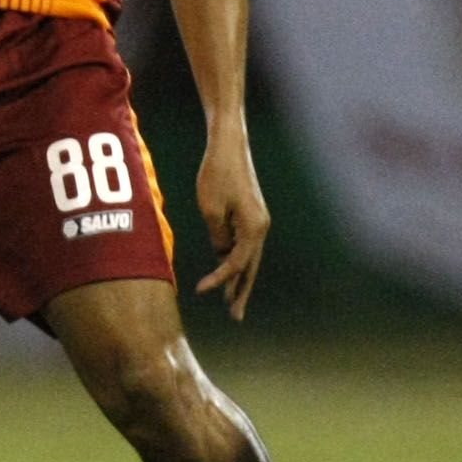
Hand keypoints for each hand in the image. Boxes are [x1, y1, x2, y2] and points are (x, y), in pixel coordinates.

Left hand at [192, 133, 270, 318]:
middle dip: (241, 292)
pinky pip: (245, 245)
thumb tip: (221, 253)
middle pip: (251, 268)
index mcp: (254, 228)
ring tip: (233, 302)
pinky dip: (238, 261)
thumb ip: (217, 238)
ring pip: (249, 258)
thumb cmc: (217, 173)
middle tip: (236, 317)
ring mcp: (258, 221)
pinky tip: (228, 272)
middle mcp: (261, 227)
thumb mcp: (211, 210)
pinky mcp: (252, 215)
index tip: (200, 291)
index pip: (236, 264)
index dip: (218, 280)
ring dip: (240, 279)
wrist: (229, 144)